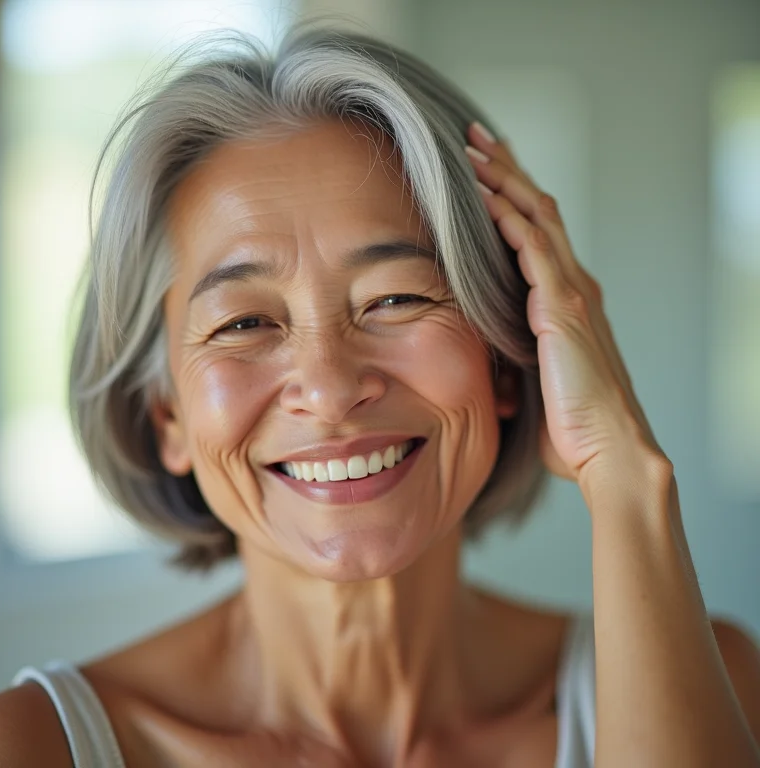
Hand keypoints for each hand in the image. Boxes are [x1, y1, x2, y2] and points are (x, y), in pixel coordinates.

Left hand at [465, 123, 665, 497]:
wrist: (606, 448)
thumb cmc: (572, 421)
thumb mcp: (538, 373)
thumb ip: (521, 346)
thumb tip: (492, 344)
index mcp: (563, 297)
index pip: (535, 230)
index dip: (509, 195)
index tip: (480, 169)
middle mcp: (571, 284)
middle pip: (537, 210)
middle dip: (505, 170)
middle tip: (473, 138)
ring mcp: (570, 293)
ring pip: (537, 219)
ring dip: (504, 182)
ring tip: (473, 151)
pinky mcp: (564, 310)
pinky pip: (535, 253)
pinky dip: (511, 221)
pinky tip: (487, 198)